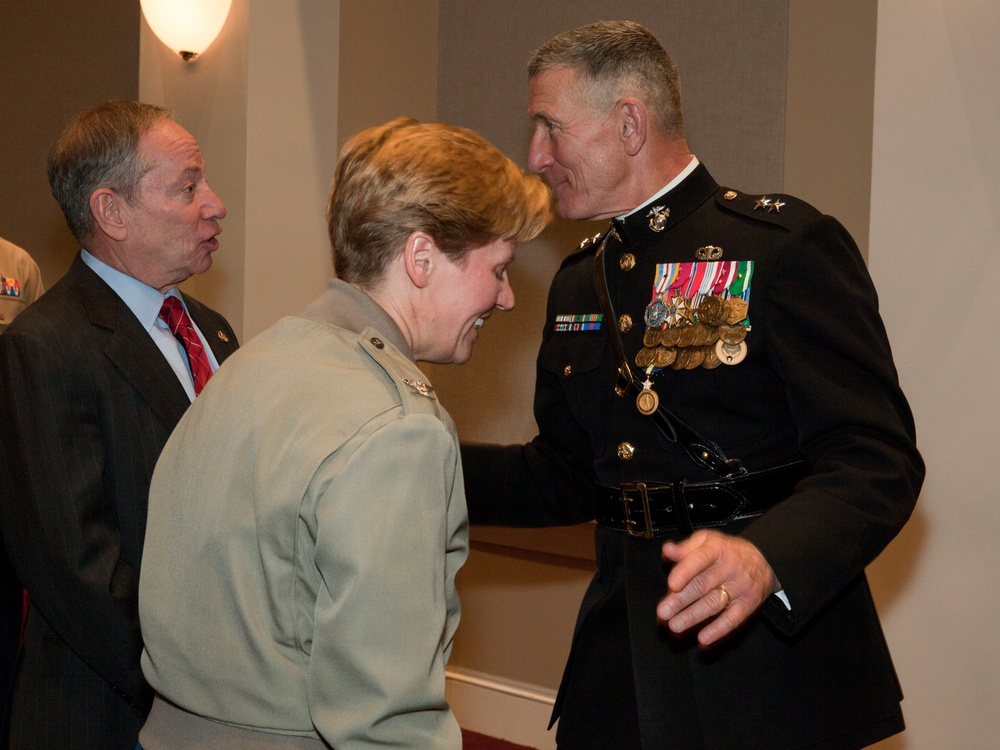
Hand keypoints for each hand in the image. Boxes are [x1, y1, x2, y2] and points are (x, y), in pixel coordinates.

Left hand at [656, 529, 777, 645]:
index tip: (671, 584)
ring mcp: (740, 587)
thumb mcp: (707, 541)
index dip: (685, 572)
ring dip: (693, 616)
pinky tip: (703, 638)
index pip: (700, 560)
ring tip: (675, 625)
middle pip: (702, 585)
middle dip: (681, 600)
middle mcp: (730, 568)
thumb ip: (685, 548)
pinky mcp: (748, 604)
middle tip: (663, 612)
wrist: (762, 562)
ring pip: (714, 604)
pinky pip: (733, 619)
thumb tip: (668, 550)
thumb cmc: (727, 552)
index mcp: (717, 549)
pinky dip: (718, 630)